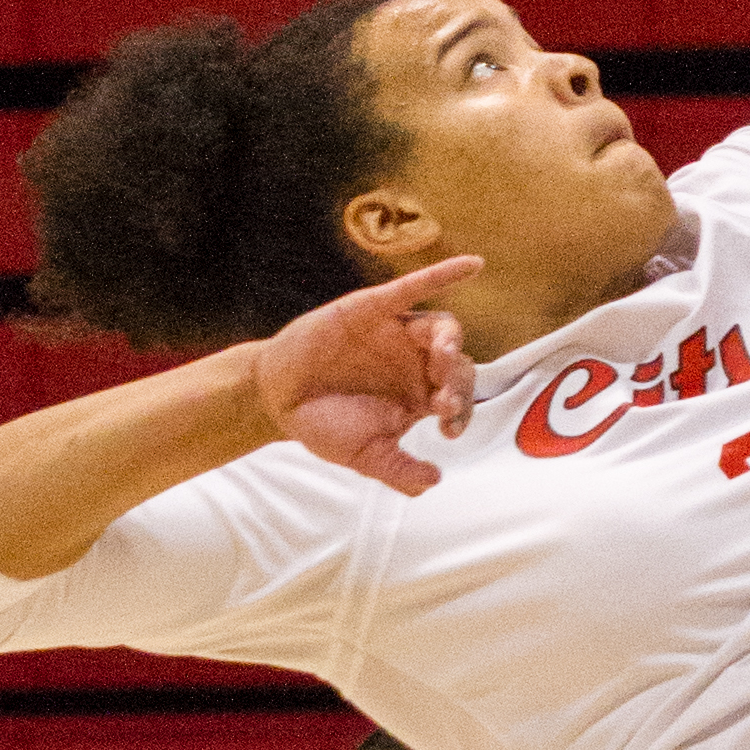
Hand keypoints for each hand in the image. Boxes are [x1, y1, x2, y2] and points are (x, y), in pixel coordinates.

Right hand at [253, 259, 478, 495]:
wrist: (277, 400)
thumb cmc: (324, 424)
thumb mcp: (364, 455)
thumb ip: (397, 470)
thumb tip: (431, 484)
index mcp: (419, 394)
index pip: (458, 396)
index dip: (461, 411)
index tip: (447, 430)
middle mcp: (414, 361)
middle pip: (454, 361)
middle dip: (455, 379)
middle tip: (443, 398)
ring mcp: (395, 333)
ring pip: (438, 328)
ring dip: (448, 339)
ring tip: (445, 351)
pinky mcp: (372, 309)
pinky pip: (411, 288)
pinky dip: (442, 275)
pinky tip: (472, 265)